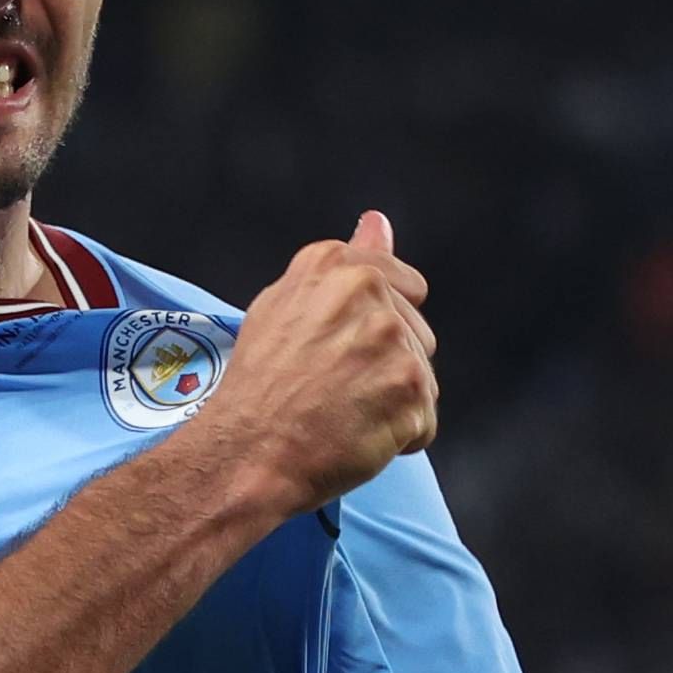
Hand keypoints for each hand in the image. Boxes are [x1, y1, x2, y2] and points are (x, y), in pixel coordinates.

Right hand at [182, 210, 437, 515]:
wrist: (247, 451)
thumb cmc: (258, 387)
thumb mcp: (285, 304)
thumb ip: (343, 262)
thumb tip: (378, 221)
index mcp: (337, 266)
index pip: (404, 285)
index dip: (379, 327)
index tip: (346, 350)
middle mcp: (368, 292)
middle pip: (417, 334)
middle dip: (388, 366)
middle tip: (333, 389)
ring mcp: (393, 340)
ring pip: (422, 378)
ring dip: (394, 404)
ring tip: (342, 414)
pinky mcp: (410, 388)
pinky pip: (425, 421)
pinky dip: (398, 439)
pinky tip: (357, 437)